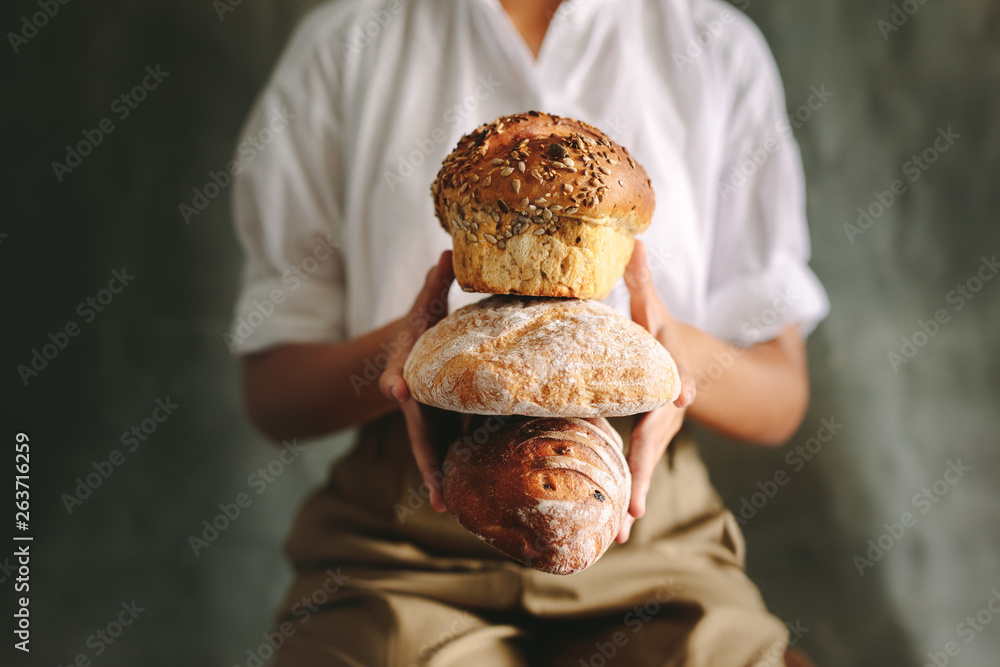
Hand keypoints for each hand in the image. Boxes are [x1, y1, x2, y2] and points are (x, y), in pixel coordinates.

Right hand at [379, 251, 458, 512]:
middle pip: (415, 428)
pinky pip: (443, 452)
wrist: (410, 353)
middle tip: (431, 486)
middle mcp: (411, 399)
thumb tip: (447, 253)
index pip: (399, 374)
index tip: (395, 388)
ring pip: (428, 450)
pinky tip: (457, 501)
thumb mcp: (423, 307)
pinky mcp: (438, 429)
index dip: (397, 380)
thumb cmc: (420, 329)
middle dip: (422, 455)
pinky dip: (447, 474)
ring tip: (445, 506)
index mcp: (405, 368)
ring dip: (434, 476)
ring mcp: (423, 420)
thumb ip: (433, 286)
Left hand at [616, 241, 695, 542]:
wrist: (686, 368)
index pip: (674, 381)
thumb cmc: (659, 337)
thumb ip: (643, 283)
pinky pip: (632, 473)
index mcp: (668, 376)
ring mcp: (656, 434)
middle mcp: (666, 410)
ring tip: (619, 535)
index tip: (684, 397)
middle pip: (654, 440)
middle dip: (643, 470)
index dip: (680, 386)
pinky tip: (612, 534)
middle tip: (633, 507)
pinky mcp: (643, 446)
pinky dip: (625, 500)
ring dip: (632, 497)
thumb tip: (635, 241)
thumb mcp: (654, 311)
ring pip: (643, 467)